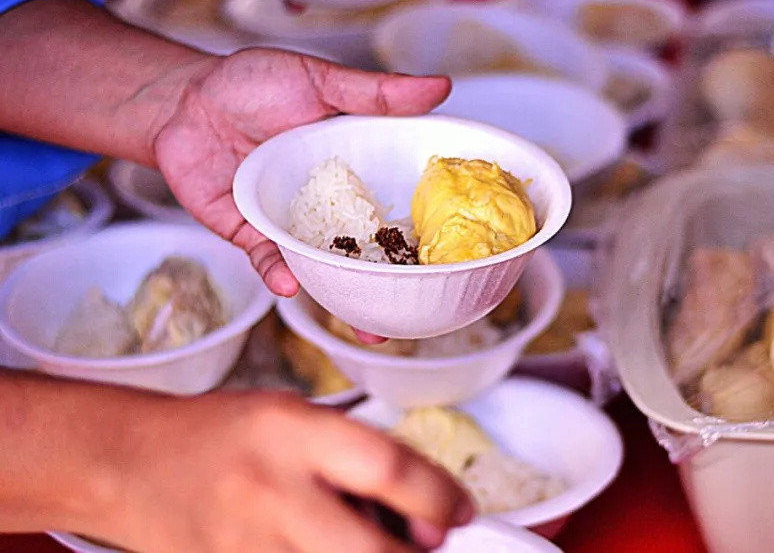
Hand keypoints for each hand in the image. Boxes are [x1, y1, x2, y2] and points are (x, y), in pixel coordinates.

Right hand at [101, 391, 472, 552]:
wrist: (130, 466)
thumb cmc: (221, 434)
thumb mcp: (296, 416)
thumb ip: (358, 456)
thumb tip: (428, 508)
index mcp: (290, 432)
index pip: (388, 467)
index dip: (440, 496)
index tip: (461, 510)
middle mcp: (270, 492)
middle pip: (373, 551)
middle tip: (426, 542)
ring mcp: (248, 546)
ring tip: (367, 539)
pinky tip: (322, 547)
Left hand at [151, 48, 450, 297]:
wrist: (184, 101)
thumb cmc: (254, 85)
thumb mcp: (319, 81)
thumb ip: (377, 93)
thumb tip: (441, 88)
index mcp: (360, 168)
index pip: (405, 204)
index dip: (431, 231)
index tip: (462, 257)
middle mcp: (334, 205)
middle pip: (374, 250)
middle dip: (398, 286)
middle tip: (426, 313)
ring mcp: (296, 224)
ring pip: (329, 269)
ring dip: (348, 299)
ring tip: (371, 326)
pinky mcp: (255, 235)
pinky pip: (272, 261)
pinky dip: (281, 274)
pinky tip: (292, 284)